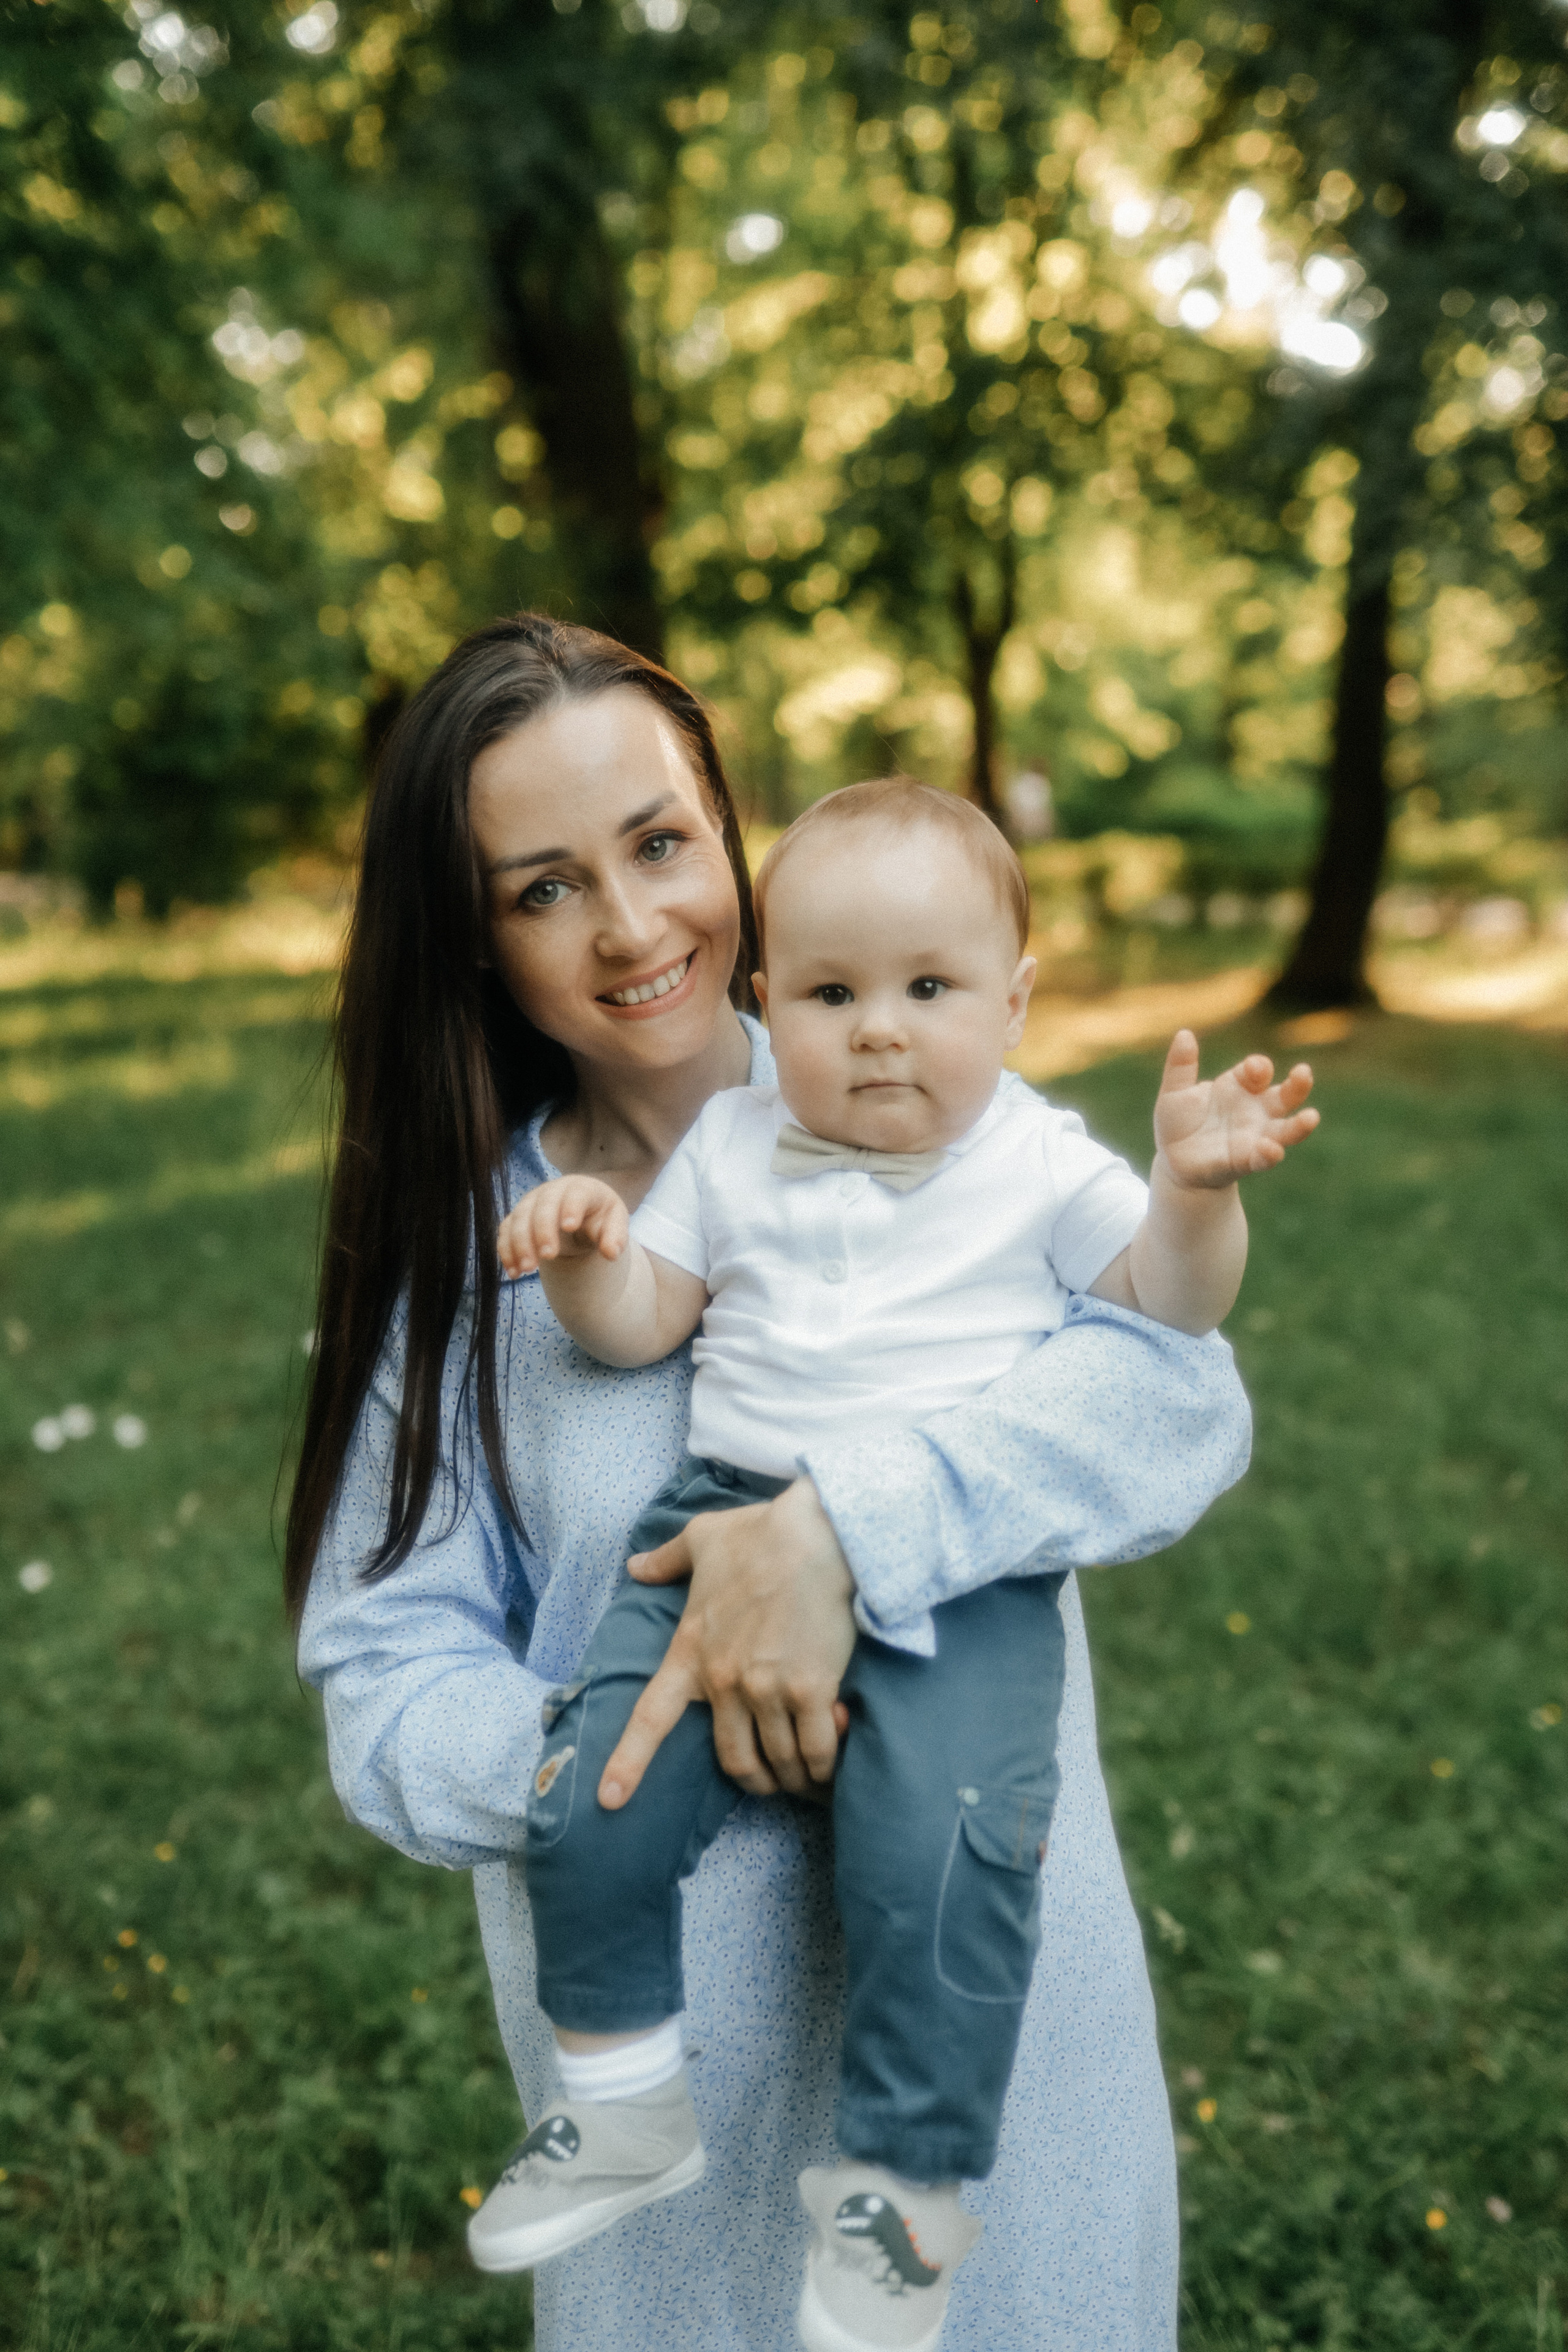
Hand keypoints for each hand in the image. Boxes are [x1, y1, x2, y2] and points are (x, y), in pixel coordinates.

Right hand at [497, 1176, 628, 1277]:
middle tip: (548, 1256)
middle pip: (542, 1206)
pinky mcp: (518, 1217)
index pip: (576, 1194)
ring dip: (520, 1243)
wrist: (580, 1215)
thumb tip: (611, 1253)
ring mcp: (532, 1202)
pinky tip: (513, 1272)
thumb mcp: (615, 1224)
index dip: (571, 1207)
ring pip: (519, 1218)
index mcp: (582, 1189)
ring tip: (527, 1269)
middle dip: (542, 1230)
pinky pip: (506, 1230)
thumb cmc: (600, 1217)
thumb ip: (615, 1237)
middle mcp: (553, 1191)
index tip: (569, 1227)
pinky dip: (506, 1251)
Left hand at [598, 1479, 856, 1808]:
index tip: (609, 1800)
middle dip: (755, 1780)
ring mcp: (766, 1688)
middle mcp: (724, 1680)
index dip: (629, 1762)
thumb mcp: (702, 1538)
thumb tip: (636, 1565)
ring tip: (808, 1778)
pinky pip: (815, 1751)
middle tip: (770, 1782)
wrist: (818, 1533)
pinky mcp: (811, 1690)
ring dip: (793, 1778)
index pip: (650, 1718)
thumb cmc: (762, 1534)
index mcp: (691, 1651)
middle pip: (733, 1759)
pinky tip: (830, 1766)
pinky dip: (823, 1767)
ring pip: (777, 1761)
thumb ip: (667, 1560)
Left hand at [1152, 1029, 1318, 1191]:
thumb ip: (1180, 1067)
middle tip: (1303, 1072)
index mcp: (1239, 1087)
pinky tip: (1270, 1148)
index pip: (1257, 1071)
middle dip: (1298, 1084)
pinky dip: (1269, 1154)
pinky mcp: (1246, 1161)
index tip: (1253, 1068)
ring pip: (1286, 1129)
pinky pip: (1264, 1158)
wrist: (1173, 1160)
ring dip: (1300, 1124)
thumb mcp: (1174, 1092)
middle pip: (1286, 1095)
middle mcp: (1255, 1110)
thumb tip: (1183, 1033)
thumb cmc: (1179, 1123)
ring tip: (1311, 1117)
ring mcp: (1255, 1136)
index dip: (1258, 1067)